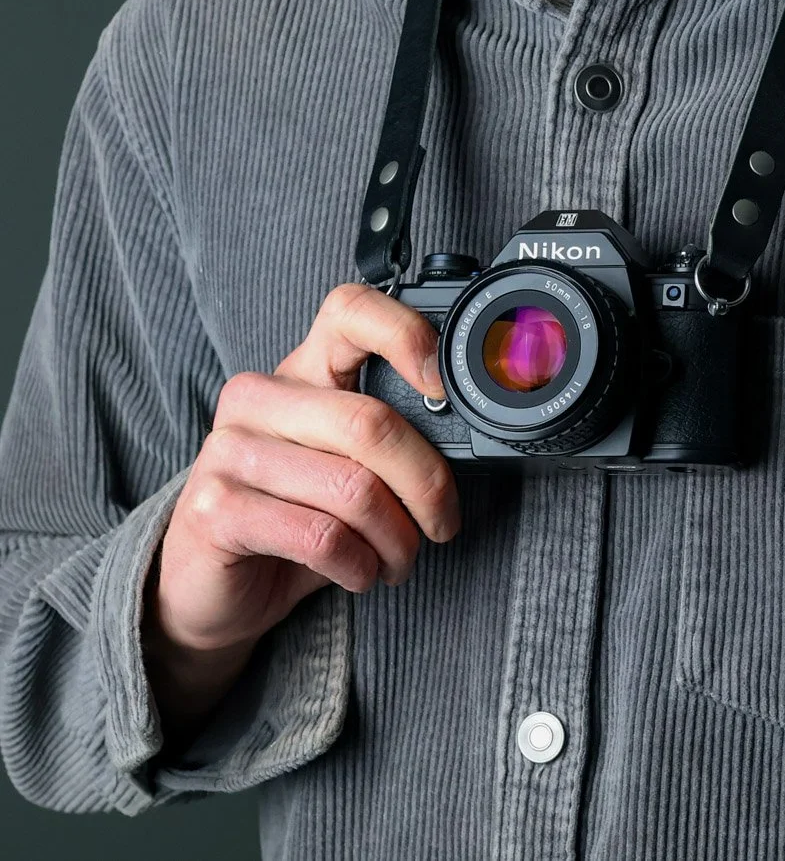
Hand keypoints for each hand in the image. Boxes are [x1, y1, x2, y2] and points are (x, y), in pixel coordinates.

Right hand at [141, 282, 456, 743]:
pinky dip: (360, 564)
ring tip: (398, 559)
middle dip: (426, 484)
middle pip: (371, 423)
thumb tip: (463, 428)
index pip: (351, 312)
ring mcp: (229, 450)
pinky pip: (321, 536)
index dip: (407, 336)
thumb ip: (389, 433)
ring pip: (354, 488)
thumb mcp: (345, 462)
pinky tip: (361, 572)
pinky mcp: (215, 509)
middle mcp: (258, 396)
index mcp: (300, 369)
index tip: (444, 387)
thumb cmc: (295, 513)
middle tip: (442, 522)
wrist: (209, 583)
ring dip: (397, 539)